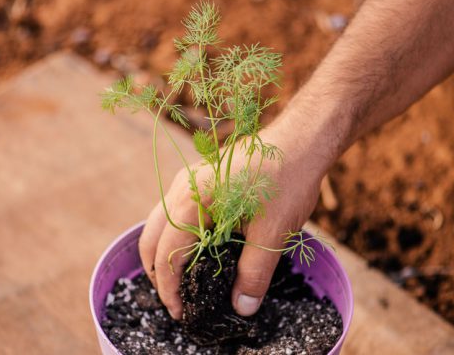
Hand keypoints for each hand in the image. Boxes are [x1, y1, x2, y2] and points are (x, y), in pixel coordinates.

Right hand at [138, 113, 331, 318]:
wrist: (301, 140)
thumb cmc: (287, 182)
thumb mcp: (272, 234)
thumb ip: (254, 274)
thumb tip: (242, 308)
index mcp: (193, 202)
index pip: (166, 253)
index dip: (168, 288)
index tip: (179, 313)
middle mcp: (182, 189)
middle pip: (152, 236)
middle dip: (157, 272)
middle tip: (175, 300)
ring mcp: (189, 180)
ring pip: (159, 222)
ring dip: (163, 252)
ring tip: (180, 279)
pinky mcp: (200, 179)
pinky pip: (174, 211)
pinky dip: (174, 235)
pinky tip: (194, 249)